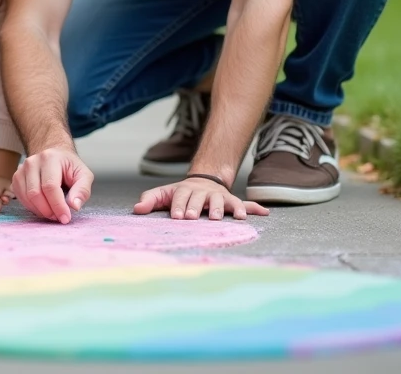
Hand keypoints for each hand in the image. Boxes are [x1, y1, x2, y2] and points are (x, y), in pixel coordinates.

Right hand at [12, 147, 93, 223]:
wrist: (55, 156)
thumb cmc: (69, 167)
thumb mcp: (84, 175)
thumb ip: (82, 190)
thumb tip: (74, 206)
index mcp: (50, 158)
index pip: (50, 186)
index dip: (57, 205)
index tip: (65, 218)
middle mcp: (32, 162)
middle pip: (35, 193)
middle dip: (48, 211)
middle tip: (59, 217)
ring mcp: (21, 169)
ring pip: (27, 198)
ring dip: (40, 211)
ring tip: (53, 213)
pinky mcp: (16, 178)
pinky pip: (21, 198)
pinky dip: (32, 208)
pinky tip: (43, 207)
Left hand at [133, 178, 268, 220]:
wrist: (203, 182)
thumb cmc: (180, 194)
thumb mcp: (163, 195)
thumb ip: (150, 200)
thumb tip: (136, 209)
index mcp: (185, 191)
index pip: (180, 197)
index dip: (179, 205)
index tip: (178, 217)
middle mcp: (203, 192)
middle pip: (202, 198)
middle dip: (200, 207)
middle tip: (198, 217)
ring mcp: (218, 196)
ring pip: (222, 200)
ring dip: (225, 208)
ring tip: (229, 217)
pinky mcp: (232, 202)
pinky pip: (244, 204)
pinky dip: (253, 208)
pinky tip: (263, 213)